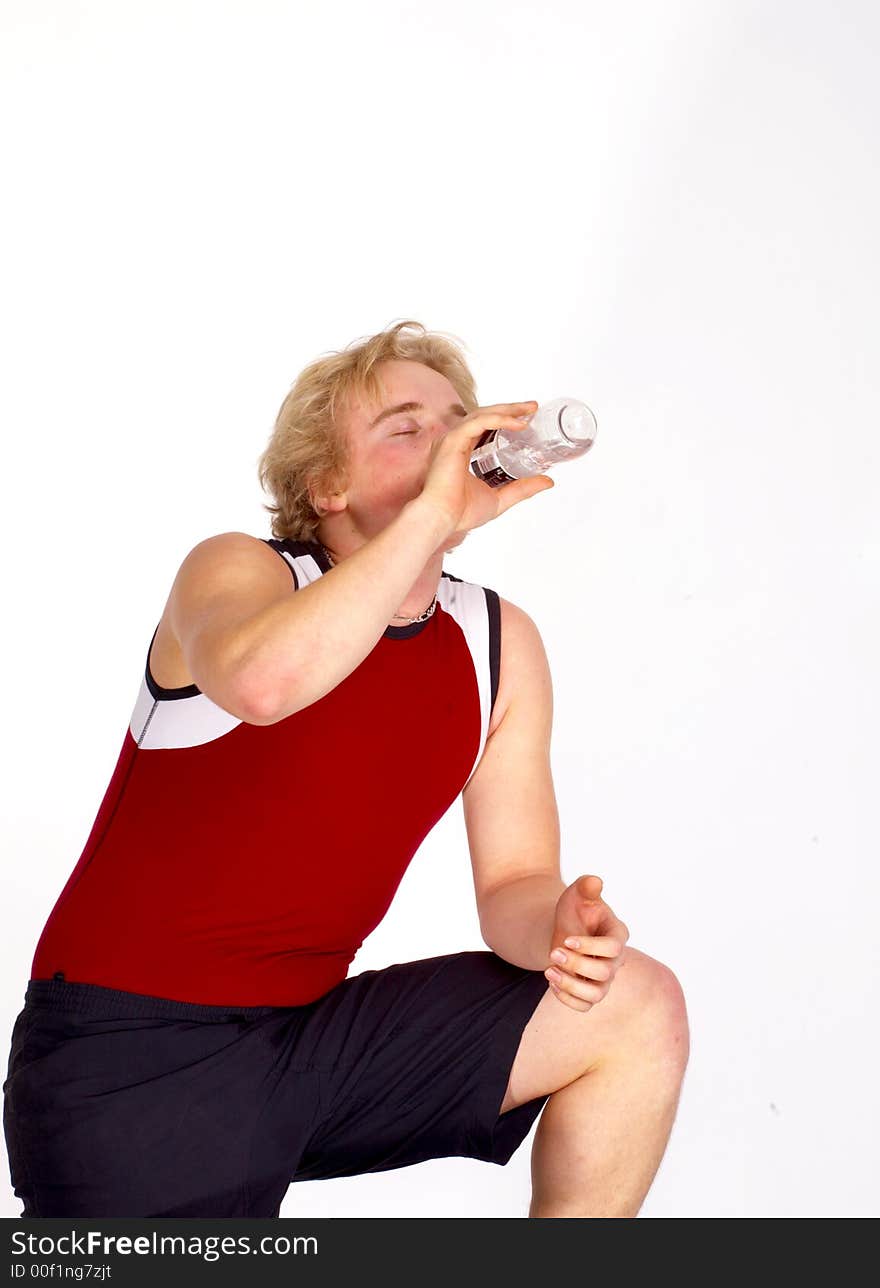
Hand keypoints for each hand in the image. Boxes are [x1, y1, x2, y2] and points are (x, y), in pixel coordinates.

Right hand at [417, 401, 553, 539]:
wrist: (442, 519)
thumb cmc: (460, 512)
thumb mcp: (500, 497)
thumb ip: (523, 488)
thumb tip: (548, 481)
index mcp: (462, 451)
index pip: (485, 427)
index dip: (506, 419)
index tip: (526, 418)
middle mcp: (455, 441)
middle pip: (485, 415)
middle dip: (511, 409)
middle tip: (532, 407)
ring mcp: (453, 439)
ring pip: (482, 414)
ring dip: (508, 410)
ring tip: (529, 410)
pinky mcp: (453, 440)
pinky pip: (479, 422)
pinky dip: (499, 420)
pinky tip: (517, 423)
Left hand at [544, 875, 628, 1012]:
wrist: (563, 928)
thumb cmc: (575, 908)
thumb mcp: (577, 893)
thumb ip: (586, 886)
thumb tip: (594, 881)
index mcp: (617, 934)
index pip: (614, 948)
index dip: (590, 947)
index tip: (567, 939)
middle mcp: (615, 960)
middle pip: (605, 974)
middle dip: (576, 965)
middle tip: (554, 951)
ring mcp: (604, 978)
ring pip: (596, 996)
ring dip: (571, 985)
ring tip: (549, 971)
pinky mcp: (589, 991)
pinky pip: (584, 1006)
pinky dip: (567, 998)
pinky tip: (552, 982)